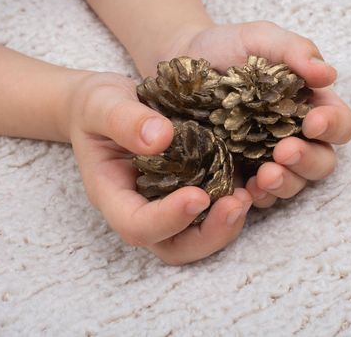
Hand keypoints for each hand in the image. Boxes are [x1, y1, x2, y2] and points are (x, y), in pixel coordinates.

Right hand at [68, 72, 251, 264]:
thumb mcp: (102, 103)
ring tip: (248, 195)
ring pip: (198, 237)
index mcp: (114, 195)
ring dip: (226, 225)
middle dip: (208, 236)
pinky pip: (213, 212)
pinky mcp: (191, 189)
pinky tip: (252, 182)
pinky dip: (234, 205)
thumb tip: (160, 138)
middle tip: (237, 205)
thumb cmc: (98, 106)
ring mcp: (169, 203)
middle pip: (174, 247)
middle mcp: (144, 209)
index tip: (198, 195)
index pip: (137, 226)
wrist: (109, 106)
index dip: (168, 219)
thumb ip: (123, 120)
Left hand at [160, 21, 350, 207]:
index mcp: (309, 105)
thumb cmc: (227, 48)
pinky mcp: (241, 174)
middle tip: (284, 151)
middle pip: (322, 161)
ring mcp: (268, 160)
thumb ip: (294, 51)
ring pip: (294, 183)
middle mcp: (295, 136)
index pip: (339, 124)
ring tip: (265, 175)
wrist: (181, 66)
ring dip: (285, 183)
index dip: (333, 126)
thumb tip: (328, 74)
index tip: (312, 121)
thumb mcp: (260, 39)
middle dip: (307, 160)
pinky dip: (256, 196)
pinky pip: (259, 195)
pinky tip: (245, 191)